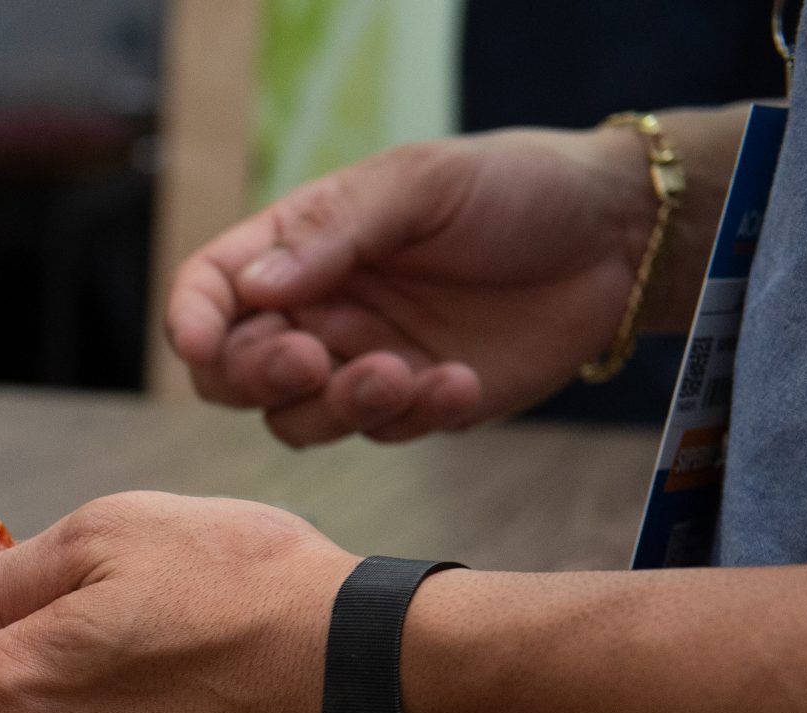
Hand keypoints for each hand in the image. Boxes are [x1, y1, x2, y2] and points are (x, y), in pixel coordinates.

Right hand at [166, 127, 654, 446]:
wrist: (616, 236)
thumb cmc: (513, 187)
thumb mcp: (421, 184)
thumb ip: (335, 234)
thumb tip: (255, 288)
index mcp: (300, 249)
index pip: (211, 290)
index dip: (190, 319)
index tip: (199, 343)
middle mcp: (318, 312)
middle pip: (234, 373)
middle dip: (260, 375)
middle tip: (313, 360)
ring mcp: (362, 364)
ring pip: (298, 420)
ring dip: (338, 406)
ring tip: (400, 374)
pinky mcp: (416, 407)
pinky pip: (383, 435)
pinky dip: (415, 415)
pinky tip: (461, 382)